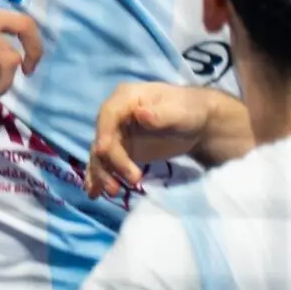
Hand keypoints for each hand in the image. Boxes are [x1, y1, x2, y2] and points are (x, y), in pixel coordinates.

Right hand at [85, 82, 221, 199]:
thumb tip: (140, 113)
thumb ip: (160, 115)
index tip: (105, 152)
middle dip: (109, 162)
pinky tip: (93, 192)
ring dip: (103, 174)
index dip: (104, 133)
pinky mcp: (120, 150)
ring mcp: (116, 133)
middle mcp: (115, 115)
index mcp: (126, 97)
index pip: (108, 114)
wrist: (196, 124)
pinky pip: (105, 163)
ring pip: (101, 155)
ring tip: (114, 192)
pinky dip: (98, 177)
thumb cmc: (188, 112)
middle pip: (103, 138)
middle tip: (129, 182)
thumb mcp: (179, 112)